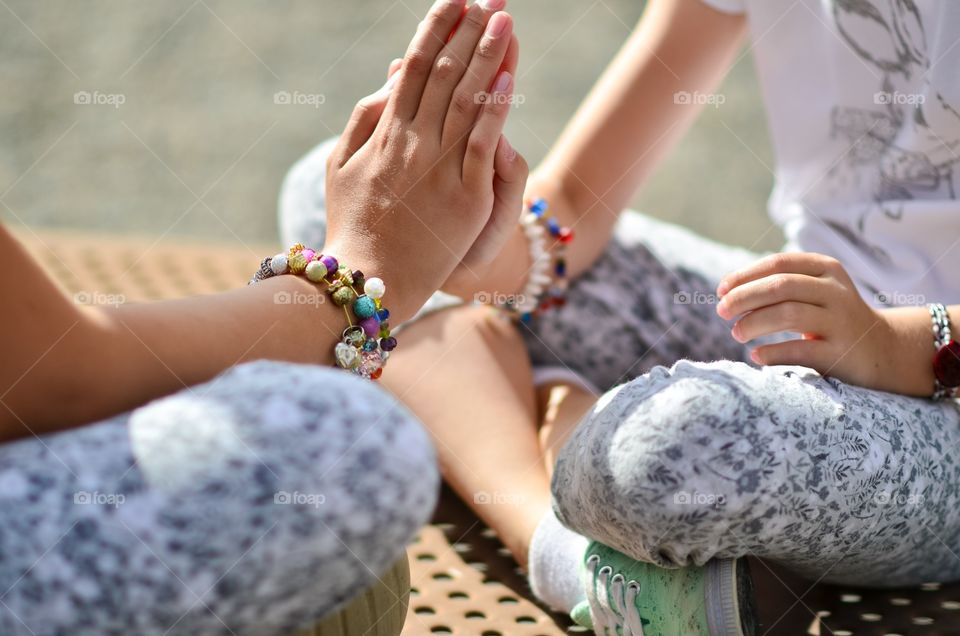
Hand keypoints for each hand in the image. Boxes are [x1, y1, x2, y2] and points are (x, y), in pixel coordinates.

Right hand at [323, 0, 521, 320]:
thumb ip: (365, 118)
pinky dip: (494, 110)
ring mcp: (438, 169)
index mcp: (385, 132)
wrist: (368, 280)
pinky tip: (507, 78)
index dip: (435, 30)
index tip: (454, 0)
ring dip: (487, 56)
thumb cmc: (353, 224)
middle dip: (468, 32)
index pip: (414, 67)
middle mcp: (411, 143)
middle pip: (444, 74)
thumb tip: (390, 75)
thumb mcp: (343, 165)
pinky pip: (481, 145)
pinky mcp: (464, 199)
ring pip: (466, 101)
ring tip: (505, 20)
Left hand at [715, 252, 903, 390]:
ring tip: (736, 333)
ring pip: (788, 314)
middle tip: (721, 312)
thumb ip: (780, 284)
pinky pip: (800, 350)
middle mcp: (836, 291)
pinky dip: (773, 352)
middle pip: (780, 286)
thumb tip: (727, 291)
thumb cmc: (832, 316)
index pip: (779, 263)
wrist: (883, 349)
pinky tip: (756, 356)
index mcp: (826, 269)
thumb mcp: (815, 290)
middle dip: (743, 298)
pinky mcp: (840, 352)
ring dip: (754, 323)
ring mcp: (840, 322)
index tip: (721, 290)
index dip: (745, 275)